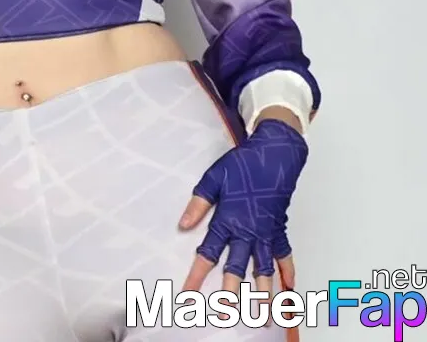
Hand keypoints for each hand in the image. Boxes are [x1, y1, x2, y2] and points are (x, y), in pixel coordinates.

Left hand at [179, 119, 307, 300]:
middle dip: (231, 295)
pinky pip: (285, 256)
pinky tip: (289, 290)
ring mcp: (266, 233)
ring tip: (263, 316)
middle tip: (226, 316)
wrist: (274, 156)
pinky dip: (288, 273)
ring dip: (263, 294)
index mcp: (228, 220)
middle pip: (238, 269)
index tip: (188, 295)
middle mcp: (248, 232)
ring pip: (264, 270)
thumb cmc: (242, 165)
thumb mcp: (213, 179)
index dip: (197, 276)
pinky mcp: (279, 229)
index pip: (208, 254)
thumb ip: (198, 204)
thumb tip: (182, 225)